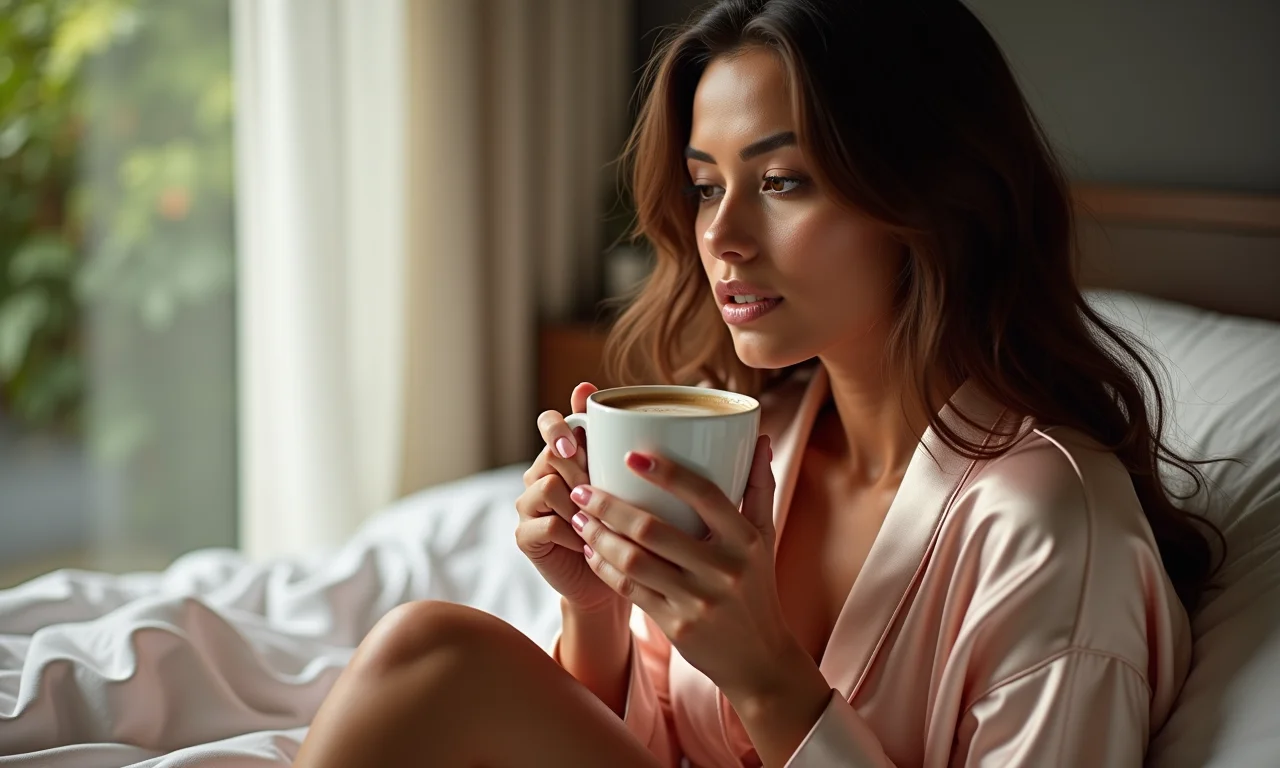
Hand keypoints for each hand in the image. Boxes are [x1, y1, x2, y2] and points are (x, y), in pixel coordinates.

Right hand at [514, 382, 625, 614]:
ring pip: (547, 485)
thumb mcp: (626, 483)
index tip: (574, 446)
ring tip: (596, 522)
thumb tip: (595, 389)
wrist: (611, 579)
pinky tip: (588, 544)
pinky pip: (545, 524)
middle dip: (579, 471)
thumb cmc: (623, 526)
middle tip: (598, 492)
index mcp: (563, 456)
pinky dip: (572, 534)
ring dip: (577, 504)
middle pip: (551, 454)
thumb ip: (613, 443)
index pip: (549, 422)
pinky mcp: (525, 535)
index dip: (557, 428)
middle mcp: (539, 475)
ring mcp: (528, 505)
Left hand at [568, 435, 814, 702]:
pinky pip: (630, 590)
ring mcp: (698, 600)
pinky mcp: (676, 625)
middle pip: (653, 529)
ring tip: (580, 518)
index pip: (704, 494)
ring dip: (599, 536)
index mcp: (744, 540)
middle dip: (609, 506)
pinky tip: (590, 550)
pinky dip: (605, 567)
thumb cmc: (757, 587)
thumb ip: (759, 488)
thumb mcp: (764, 539)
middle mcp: (723, 569)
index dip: (666, 472)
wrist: (759, 659)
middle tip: (582, 489)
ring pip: (633, 561)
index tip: (630, 455)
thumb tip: (759, 438)